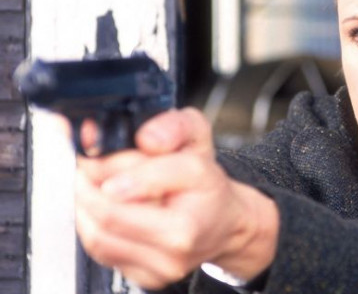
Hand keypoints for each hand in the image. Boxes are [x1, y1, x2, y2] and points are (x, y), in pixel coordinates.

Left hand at [74, 108, 278, 288]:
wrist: (226, 223)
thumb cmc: (207, 183)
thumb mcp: (198, 136)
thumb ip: (174, 127)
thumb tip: (147, 139)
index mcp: (192, 207)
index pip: (134, 191)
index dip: (104, 171)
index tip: (90, 159)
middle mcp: (178, 243)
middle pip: (107, 217)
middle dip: (85, 188)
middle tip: (83, 168)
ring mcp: (162, 265)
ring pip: (98, 237)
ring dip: (85, 208)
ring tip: (93, 186)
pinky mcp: (148, 277)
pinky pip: (103, 252)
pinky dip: (96, 227)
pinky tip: (106, 210)